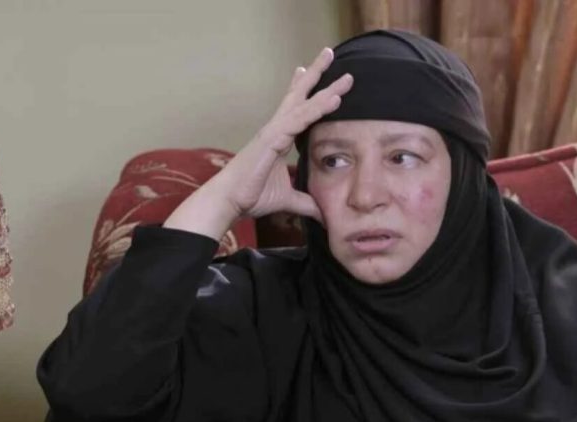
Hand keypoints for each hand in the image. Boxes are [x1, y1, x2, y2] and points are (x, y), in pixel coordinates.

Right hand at [164, 47, 351, 237]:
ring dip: (325, 87)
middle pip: (298, 95)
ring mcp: (273, 132)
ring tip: (346, 75)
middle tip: (329, 52)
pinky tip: (333, 99)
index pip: (296, 109)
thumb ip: (306, 203)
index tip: (308, 70)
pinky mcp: (271, 139)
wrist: (230, 202)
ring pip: (303, 104)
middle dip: (315, 74)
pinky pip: (299, 120)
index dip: (304, 89)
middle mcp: (276, 129)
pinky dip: (317, 109)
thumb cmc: (251, 196)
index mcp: (278, 138)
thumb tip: (322, 214)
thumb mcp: (288, 200)